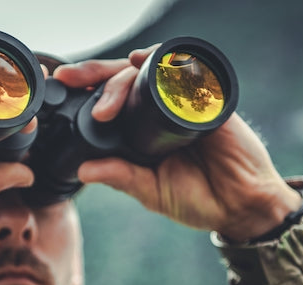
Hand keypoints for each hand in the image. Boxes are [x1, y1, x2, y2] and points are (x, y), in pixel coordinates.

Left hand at [54, 46, 301, 240]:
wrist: (241, 205)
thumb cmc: (198, 199)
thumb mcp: (151, 191)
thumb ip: (121, 177)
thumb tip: (83, 171)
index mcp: (141, 130)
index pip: (110, 100)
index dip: (86, 89)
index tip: (61, 85)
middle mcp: (158, 110)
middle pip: (122, 76)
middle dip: (94, 75)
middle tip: (74, 82)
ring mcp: (182, 101)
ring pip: (147, 69)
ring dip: (121, 76)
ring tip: (108, 103)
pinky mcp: (208, 99)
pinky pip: (185, 70)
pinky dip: (164, 61)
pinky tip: (143, 61)